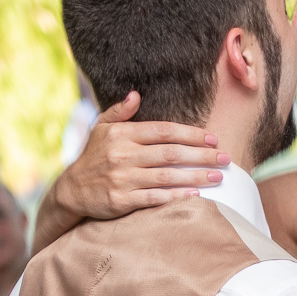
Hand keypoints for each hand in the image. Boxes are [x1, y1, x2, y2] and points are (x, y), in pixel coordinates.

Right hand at [55, 90, 228, 220]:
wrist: (72, 190)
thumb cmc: (93, 157)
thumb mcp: (100, 129)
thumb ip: (119, 112)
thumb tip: (136, 95)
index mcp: (123, 134)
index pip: (164, 131)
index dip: (191, 134)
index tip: (213, 139)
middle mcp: (124, 154)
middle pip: (171, 153)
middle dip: (201, 155)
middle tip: (225, 158)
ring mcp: (123, 178)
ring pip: (167, 176)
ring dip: (195, 176)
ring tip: (218, 177)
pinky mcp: (121, 200)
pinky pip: (154, 197)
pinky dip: (175, 196)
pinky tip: (195, 196)